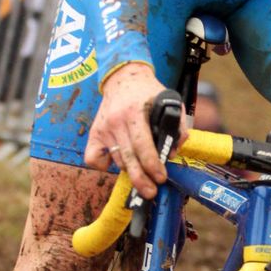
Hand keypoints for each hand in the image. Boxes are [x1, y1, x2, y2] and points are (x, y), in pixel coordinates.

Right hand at [84, 63, 181, 197]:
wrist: (123, 78)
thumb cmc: (148, 93)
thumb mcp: (169, 101)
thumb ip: (178, 125)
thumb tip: (172, 152)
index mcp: (135, 112)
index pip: (143, 145)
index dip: (152, 165)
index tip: (161, 178)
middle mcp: (116, 121)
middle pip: (128, 158)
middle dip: (140, 179)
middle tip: (150, 192)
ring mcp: (103, 128)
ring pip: (116, 160)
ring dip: (130, 170)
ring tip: (141, 171)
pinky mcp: (94, 133)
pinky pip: (93, 159)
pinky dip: (103, 166)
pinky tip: (116, 162)